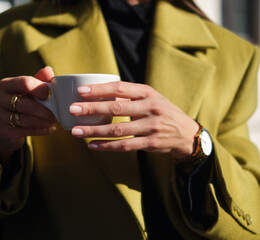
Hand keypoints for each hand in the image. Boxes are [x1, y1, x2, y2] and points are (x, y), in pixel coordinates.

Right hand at [0, 66, 56, 161]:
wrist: (4, 125)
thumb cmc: (20, 102)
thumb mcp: (28, 89)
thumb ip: (39, 79)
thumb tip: (49, 70)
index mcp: (5, 84)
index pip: (25, 83)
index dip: (41, 89)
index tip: (52, 96)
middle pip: (28, 105)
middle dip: (46, 111)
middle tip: (58, 115)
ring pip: (27, 120)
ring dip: (45, 122)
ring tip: (54, 122)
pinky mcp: (2, 131)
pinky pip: (26, 131)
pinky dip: (41, 131)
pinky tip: (50, 129)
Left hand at [70, 81, 198, 158]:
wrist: (186, 133)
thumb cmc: (162, 111)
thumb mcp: (151, 98)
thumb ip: (130, 96)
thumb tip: (100, 93)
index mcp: (148, 93)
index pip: (120, 88)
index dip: (100, 89)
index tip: (81, 91)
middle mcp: (150, 108)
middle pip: (116, 109)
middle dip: (92, 109)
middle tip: (72, 110)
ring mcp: (151, 127)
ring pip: (118, 130)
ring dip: (95, 131)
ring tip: (76, 132)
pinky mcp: (150, 143)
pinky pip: (125, 146)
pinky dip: (107, 146)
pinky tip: (93, 146)